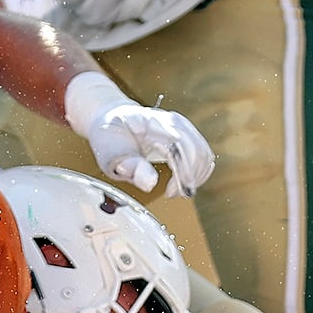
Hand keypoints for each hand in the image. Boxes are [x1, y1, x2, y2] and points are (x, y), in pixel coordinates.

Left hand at [85, 102, 214, 197]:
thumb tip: (150, 184)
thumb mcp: (109, 153)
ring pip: (203, 153)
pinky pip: (204, 154)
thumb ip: (129, 166)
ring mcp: (182, 125)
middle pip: (195, 151)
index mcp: (151, 122)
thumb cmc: (110, 136)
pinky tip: (182, 183)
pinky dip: (198, 172)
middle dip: (188, 178)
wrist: (113, 118)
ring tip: (175, 190)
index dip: (181, 172)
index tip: (170, 193)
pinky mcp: (188, 132)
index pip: (179, 145)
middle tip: (171, 194)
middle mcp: (171, 120)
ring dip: (195, 177)